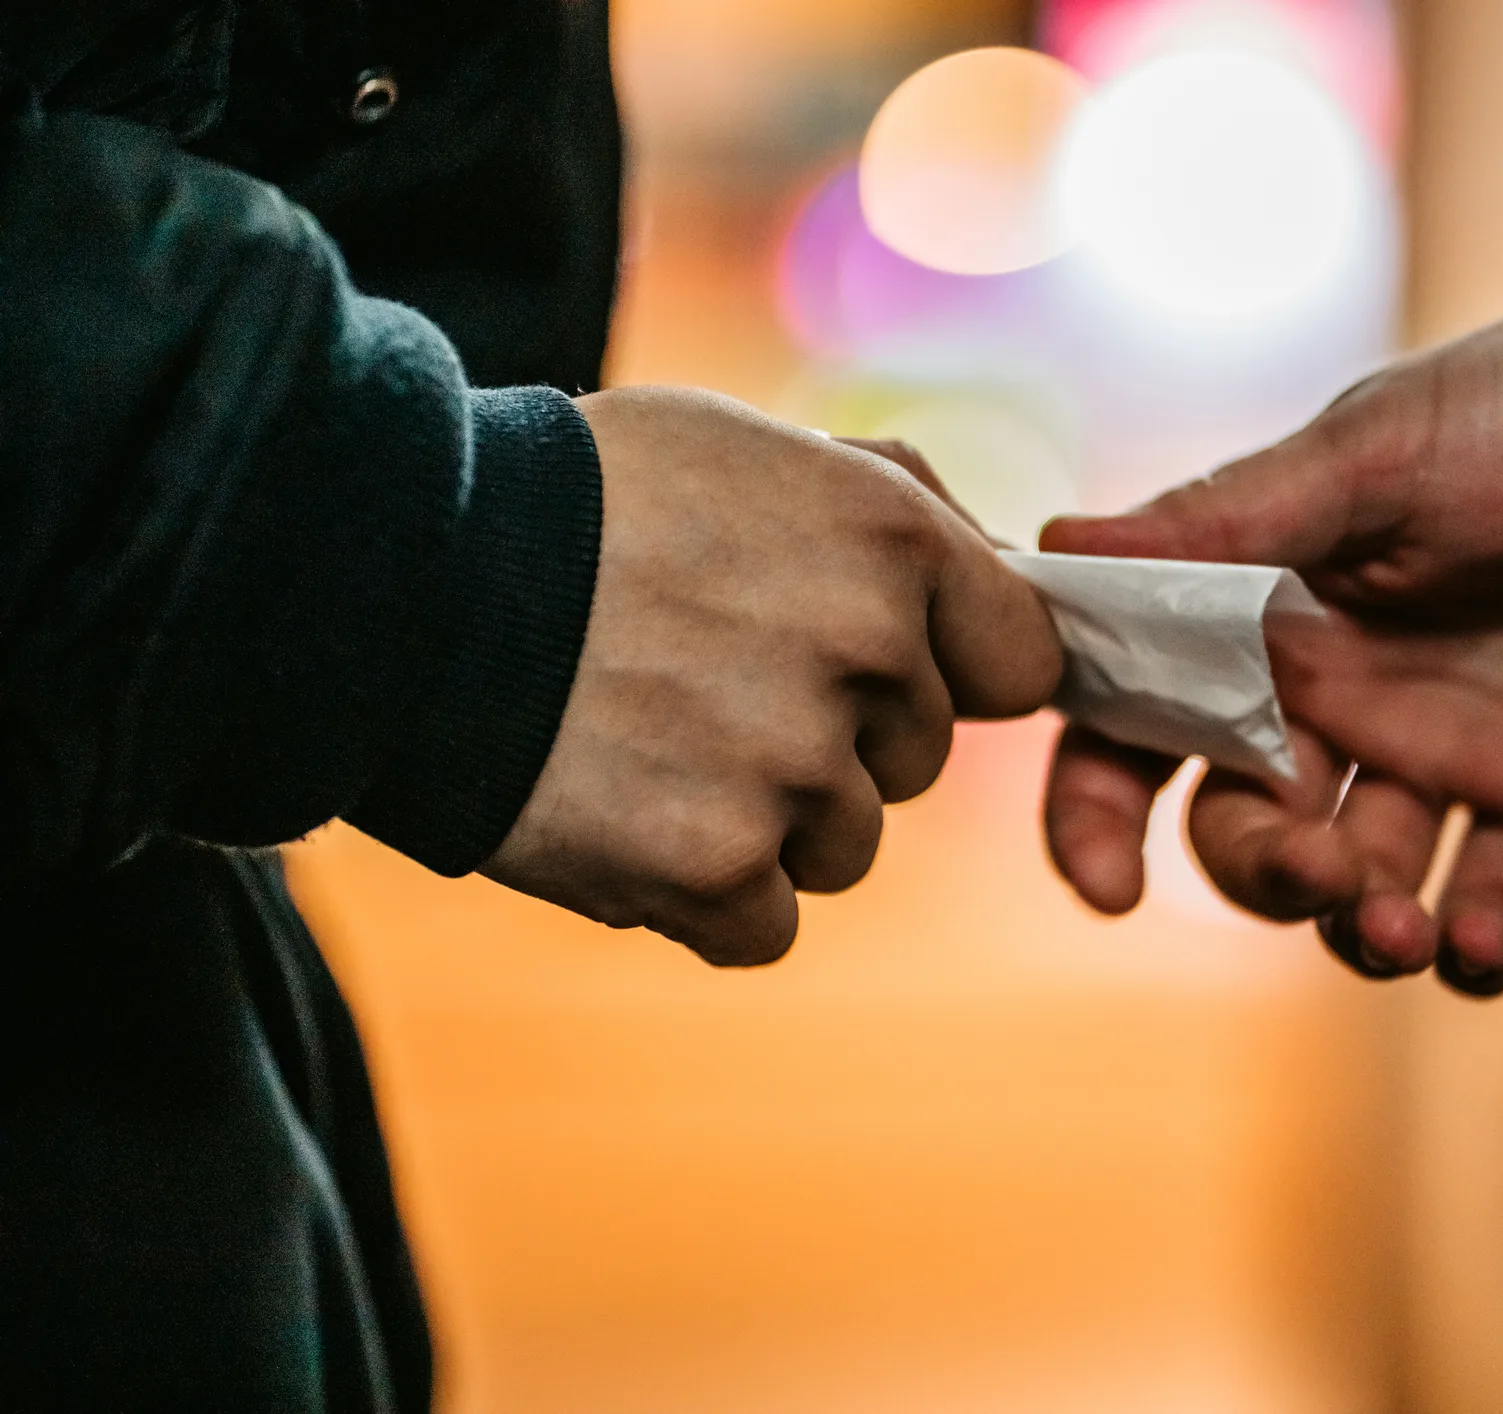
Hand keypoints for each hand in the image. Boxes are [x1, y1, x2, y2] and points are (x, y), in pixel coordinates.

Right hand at [483, 387, 1061, 964]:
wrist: (399, 577)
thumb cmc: (582, 498)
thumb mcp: (752, 447)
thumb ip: (896, 505)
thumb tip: (1004, 575)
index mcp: (891, 544)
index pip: (1020, 660)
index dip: (954, 668)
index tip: (879, 664)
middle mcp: (863, 656)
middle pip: (912, 761)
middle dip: (835, 735)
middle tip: (707, 680)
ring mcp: (791, 770)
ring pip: (842, 846)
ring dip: (766, 817)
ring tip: (650, 739)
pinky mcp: (712, 869)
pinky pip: (765, 924)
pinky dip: (702, 894)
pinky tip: (626, 814)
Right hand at [1041, 295, 1502, 992]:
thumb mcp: (1376, 453)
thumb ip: (1232, 520)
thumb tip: (1055, 551)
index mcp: (1267, 622)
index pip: (1141, 731)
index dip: (1098, 815)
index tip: (1110, 888)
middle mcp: (1336, 705)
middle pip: (1244, 832)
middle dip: (1260, 874)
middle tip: (1321, 871)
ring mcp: (1440, 759)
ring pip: (1359, 888)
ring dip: (1360, 930)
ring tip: (1401, 932)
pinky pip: (1495, 904)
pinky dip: (1478, 950)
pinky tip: (1476, 946)